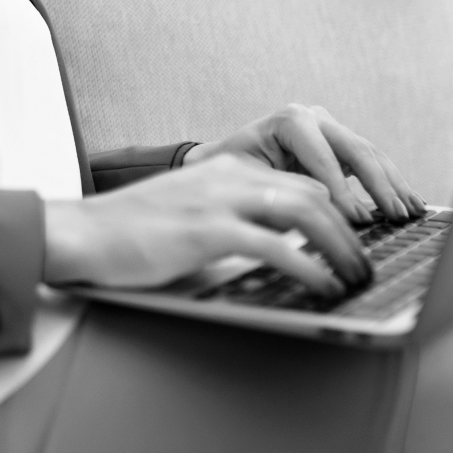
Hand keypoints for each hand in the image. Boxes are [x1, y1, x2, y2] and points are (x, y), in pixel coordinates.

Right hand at [43, 153, 371, 295]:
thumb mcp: (192, 211)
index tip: (355, 242)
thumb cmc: (135, 230)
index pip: (299, 182)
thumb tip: (278, 246)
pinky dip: (307, 265)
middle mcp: (229, 176)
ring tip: (356, 274)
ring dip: (340, 245)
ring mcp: (219, 200)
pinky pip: (273, 245)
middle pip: (310, 192)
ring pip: (303, 210)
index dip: (335, 211)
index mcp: (227, 169)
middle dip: (349, 229)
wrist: (85, 231)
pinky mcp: (207, 230)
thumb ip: (233, 217)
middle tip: (366, 263)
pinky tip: (322, 284)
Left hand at [182, 103, 425, 224]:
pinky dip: (392, 183)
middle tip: (394, 216)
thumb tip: (323, 204)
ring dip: (393, 185)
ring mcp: (330, 129)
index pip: (322, 157)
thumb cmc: (231, 171)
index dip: (341, 190)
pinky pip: (372, 163)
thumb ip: (286, 188)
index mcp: (290, 121)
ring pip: (370, 155)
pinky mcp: (340, 145)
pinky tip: (410, 203)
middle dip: (378, 185)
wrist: (224, 162)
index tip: (356, 220)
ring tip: (411, 213)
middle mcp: (313, 117)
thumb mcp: (250, 179)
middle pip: (355, 149)